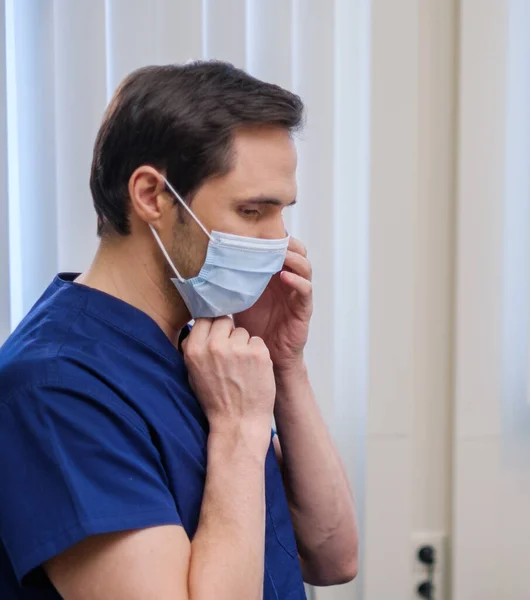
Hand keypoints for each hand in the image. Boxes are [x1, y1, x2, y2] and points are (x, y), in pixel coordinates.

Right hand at [182, 317, 275, 448]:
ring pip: (243, 331)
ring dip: (244, 344)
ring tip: (242, 366)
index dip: (213, 326)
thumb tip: (200, 323)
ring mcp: (237, 348)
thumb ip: (195, 346)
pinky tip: (254, 369)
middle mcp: (214, 346)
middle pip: (225, 320)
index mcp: (194, 349)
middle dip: (229, 333)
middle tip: (232, 354)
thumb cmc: (216, 399)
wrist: (238, 423)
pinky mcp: (258, 353)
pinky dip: (258, 352)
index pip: (205, 317)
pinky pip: (258, 341)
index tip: (218, 336)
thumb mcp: (193, 372)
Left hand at [234, 237, 311, 370]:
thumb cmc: (250, 327)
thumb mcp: (238, 297)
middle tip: (272, 236)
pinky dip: (297, 281)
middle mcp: (288, 280)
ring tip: (281, 252)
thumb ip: (231, 280)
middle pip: (296, 251)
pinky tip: (284, 276)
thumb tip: (204, 262)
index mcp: (273, 274)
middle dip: (287, 242)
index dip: (273, 236)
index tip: (259, 227)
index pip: (279, 248)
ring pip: (305, 267)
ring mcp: (297, 293)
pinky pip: (306, 290)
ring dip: (294, 257)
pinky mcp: (303, 309)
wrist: (264, 355)